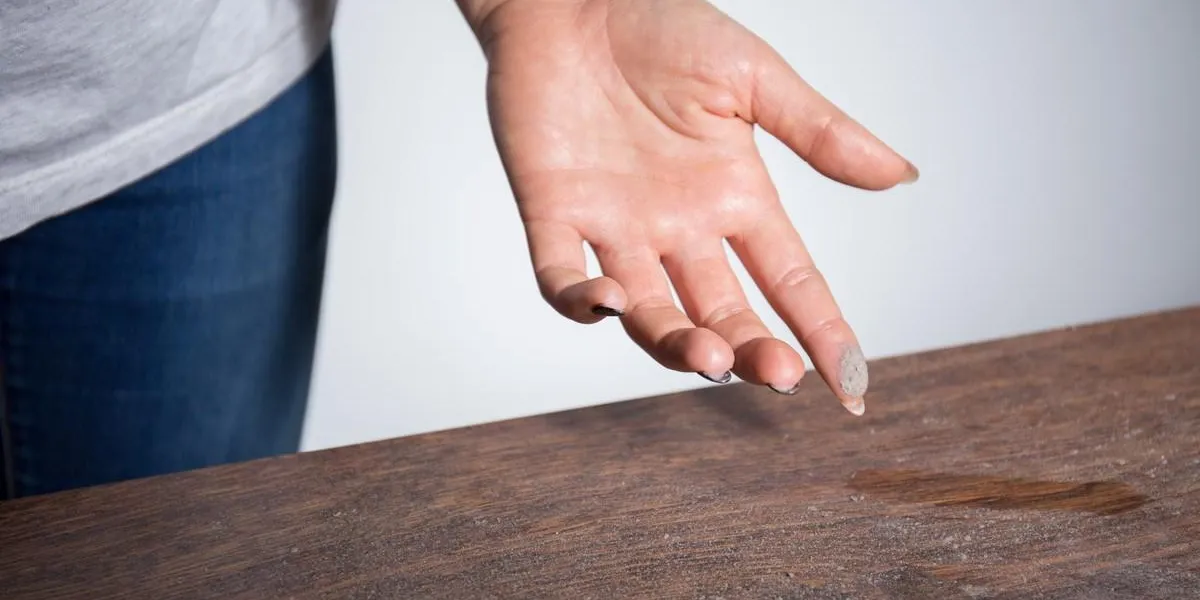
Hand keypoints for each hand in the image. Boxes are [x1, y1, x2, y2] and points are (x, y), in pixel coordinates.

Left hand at [465, 0, 917, 413]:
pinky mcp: (554, 214)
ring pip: (649, 313)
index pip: (792, 280)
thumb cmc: (662, 24)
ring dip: (677, 343)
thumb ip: (818, 131)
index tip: (853, 386)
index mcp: (736, 198)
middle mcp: (680, 228)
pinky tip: (610, 304)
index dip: (824, 332)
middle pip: (725, 312)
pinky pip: (560, 279)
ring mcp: (616, 228)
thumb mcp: (752, 77)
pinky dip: (580, 302)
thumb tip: (903, 175)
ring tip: (707, 355)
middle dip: (752, 350)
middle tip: (778, 374)